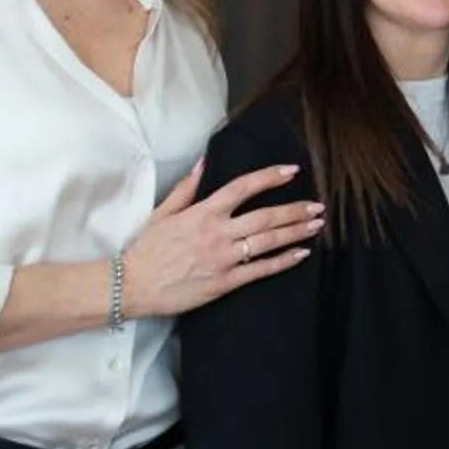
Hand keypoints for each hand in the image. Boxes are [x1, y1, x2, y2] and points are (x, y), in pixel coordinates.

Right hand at [126, 160, 325, 317]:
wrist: (130, 286)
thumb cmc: (146, 250)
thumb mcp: (162, 213)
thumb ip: (186, 188)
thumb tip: (204, 162)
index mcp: (202, 213)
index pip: (242, 187)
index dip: (269, 177)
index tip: (292, 170)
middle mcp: (217, 233)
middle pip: (265, 216)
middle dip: (295, 209)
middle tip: (318, 205)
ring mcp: (223, 258)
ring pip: (268, 241)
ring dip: (296, 232)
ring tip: (317, 224)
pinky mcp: (225, 282)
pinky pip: (261, 270)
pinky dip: (284, 261)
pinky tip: (302, 253)